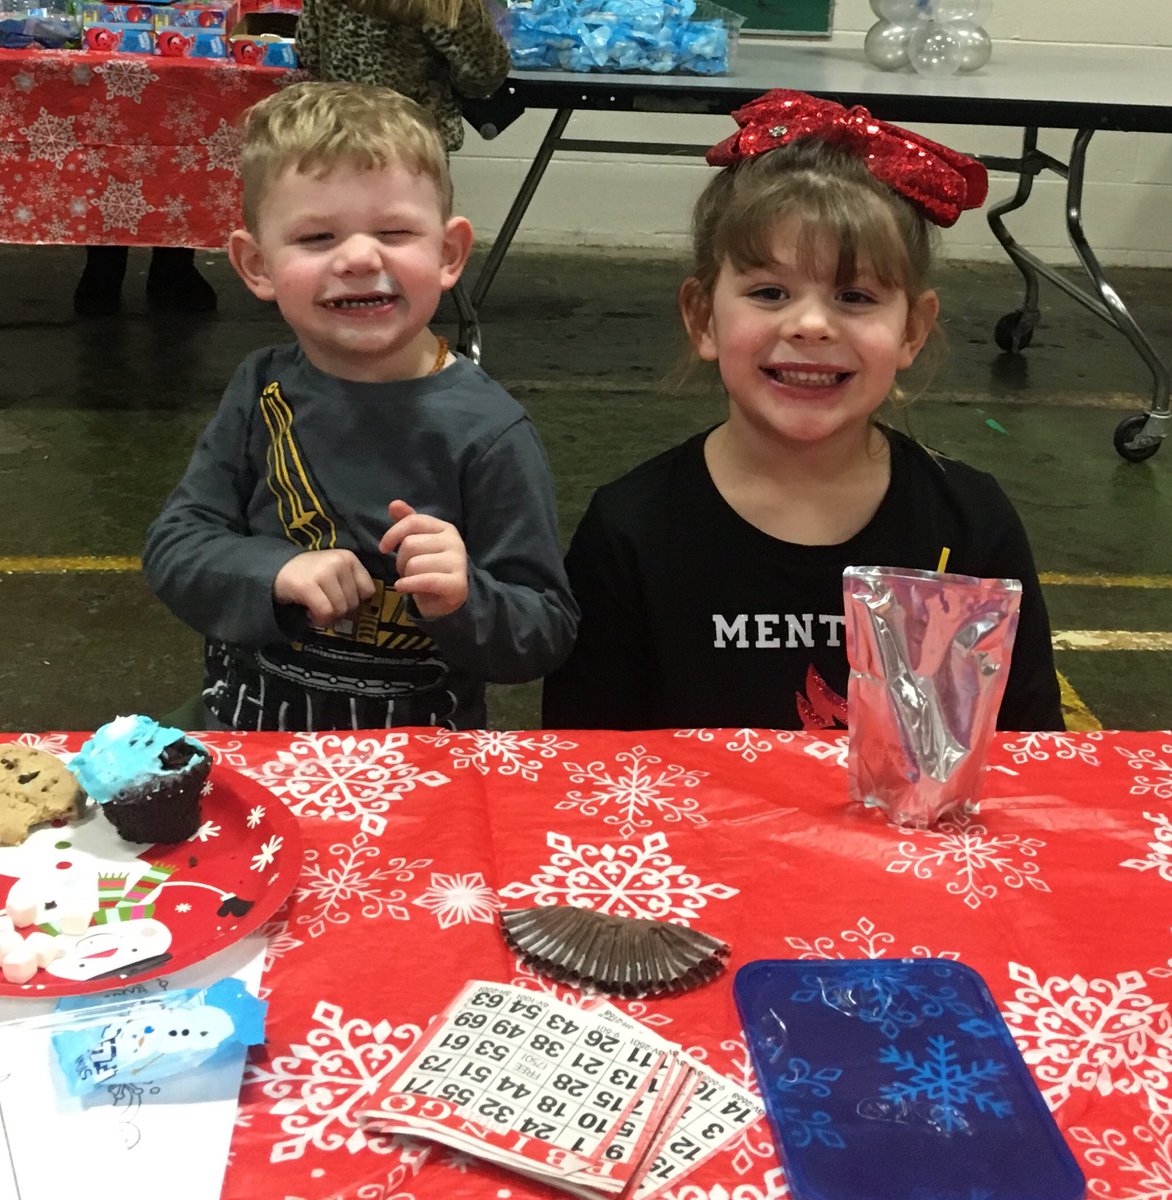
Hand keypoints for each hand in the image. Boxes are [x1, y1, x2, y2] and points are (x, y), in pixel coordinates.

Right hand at [273, 549, 375, 627]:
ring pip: (340, 609)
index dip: (356, 601)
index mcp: (349, 558)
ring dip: (328, 616)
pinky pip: (325, 612)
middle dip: (339, 611)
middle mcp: (339, 562)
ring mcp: (323, 572)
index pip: (368, 590)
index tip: (341, 601)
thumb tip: (362, 611)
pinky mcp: (308, 585)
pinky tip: (310, 613)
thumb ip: (350, 584)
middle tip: (324, 606)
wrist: (276, 570)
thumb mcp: (335, 572)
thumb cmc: (310, 574)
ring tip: (316, 608)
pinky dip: (319, 619)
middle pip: (353, 603)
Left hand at [379, 499, 468, 618]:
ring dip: (406, 576)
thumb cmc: (430, 567)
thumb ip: (407, 522)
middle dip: (401, 560)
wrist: (448, 597)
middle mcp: (455, 542)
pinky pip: (425, 581)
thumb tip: (394, 504)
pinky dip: (409, 585)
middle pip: (410, 544)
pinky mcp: (457, 584)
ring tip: (413, 581)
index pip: (413, 521)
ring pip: (414, 564)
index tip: (383, 548)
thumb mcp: (419, 541)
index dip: (393, 534)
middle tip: (407, 570)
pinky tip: (403, 588)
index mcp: (445, 528)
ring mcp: (458, 563)